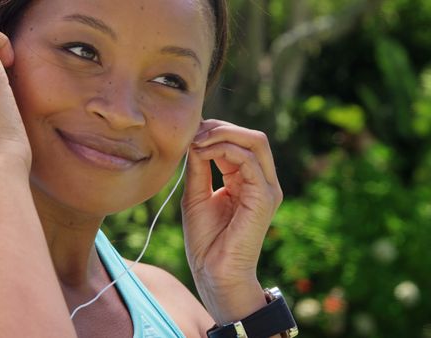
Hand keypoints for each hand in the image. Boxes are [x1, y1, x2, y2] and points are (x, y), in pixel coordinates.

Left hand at [181, 119, 282, 318]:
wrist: (214, 272)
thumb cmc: (206, 240)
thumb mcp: (196, 194)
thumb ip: (199, 166)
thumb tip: (195, 138)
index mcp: (247, 180)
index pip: (239, 142)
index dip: (214, 131)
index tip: (188, 132)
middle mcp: (261, 181)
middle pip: (252, 136)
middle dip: (220, 128)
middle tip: (193, 132)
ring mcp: (266, 188)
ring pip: (255, 141)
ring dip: (222, 134)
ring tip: (196, 141)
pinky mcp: (264, 197)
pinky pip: (248, 160)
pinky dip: (223, 149)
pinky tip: (201, 153)